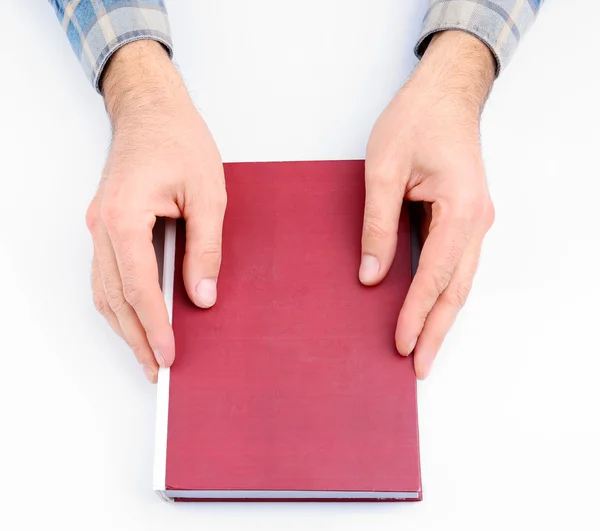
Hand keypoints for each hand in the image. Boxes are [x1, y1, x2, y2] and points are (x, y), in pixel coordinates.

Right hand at [86, 41, 225, 382]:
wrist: (152, 109)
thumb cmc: (179, 141)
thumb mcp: (208, 196)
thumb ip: (205, 248)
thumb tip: (202, 294)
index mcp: (124, 217)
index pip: (138, 288)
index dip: (154, 326)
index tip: (169, 355)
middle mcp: (102, 226)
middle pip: (115, 297)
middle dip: (136, 337)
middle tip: (156, 370)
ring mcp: (99, 226)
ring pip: (104, 290)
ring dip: (124, 325)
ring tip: (147, 353)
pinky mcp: (106, 224)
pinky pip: (107, 274)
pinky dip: (121, 301)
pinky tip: (137, 317)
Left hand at [360, 31, 495, 378]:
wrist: (444, 94)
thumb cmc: (415, 121)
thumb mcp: (382, 170)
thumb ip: (377, 225)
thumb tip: (371, 273)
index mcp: (460, 209)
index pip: (434, 275)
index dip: (415, 312)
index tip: (401, 344)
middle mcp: (475, 221)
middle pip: (455, 289)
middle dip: (436, 329)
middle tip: (419, 366)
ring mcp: (474, 221)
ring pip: (458, 281)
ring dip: (440, 315)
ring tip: (424, 348)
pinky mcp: (463, 218)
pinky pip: (453, 264)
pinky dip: (440, 291)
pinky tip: (427, 309)